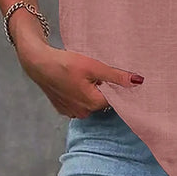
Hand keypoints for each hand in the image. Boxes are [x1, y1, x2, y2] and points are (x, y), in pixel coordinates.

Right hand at [16, 41, 143, 117]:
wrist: (38, 63)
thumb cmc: (66, 63)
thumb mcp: (94, 66)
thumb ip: (116, 76)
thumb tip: (138, 81)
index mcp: (92, 104)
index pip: (115, 98)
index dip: (118, 86)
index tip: (118, 76)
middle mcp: (82, 112)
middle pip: (103, 100)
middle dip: (104, 87)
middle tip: (99, 71)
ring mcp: (71, 112)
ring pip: (90, 101)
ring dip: (92, 90)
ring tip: (87, 74)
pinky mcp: (63, 108)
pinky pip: (79, 102)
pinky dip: (81, 92)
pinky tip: (77, 80)